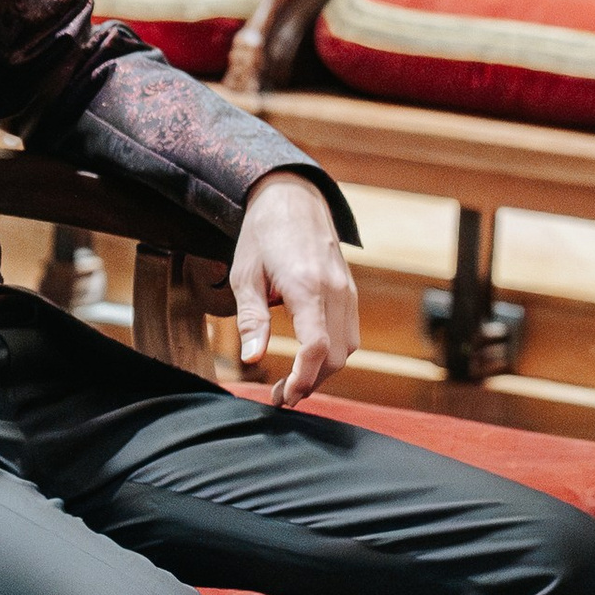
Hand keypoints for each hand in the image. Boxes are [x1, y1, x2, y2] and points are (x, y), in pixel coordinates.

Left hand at [229, 172, 358, 409]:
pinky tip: (309, 359)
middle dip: (311, 382)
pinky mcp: (349, 291)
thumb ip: (251, 319)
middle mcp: (334, 290)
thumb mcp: (244, 275)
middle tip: (281, 396)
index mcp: (307, 285)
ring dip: (323, 371)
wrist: (293, 197)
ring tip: (293, 382)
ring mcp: (347, 290)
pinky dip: (333, 353)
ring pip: (348, 347)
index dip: (303, 378)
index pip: (317, 346)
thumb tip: (252, 359)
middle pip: (335, 355)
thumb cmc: (263, 234)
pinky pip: (350, 332)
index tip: (284, 395)